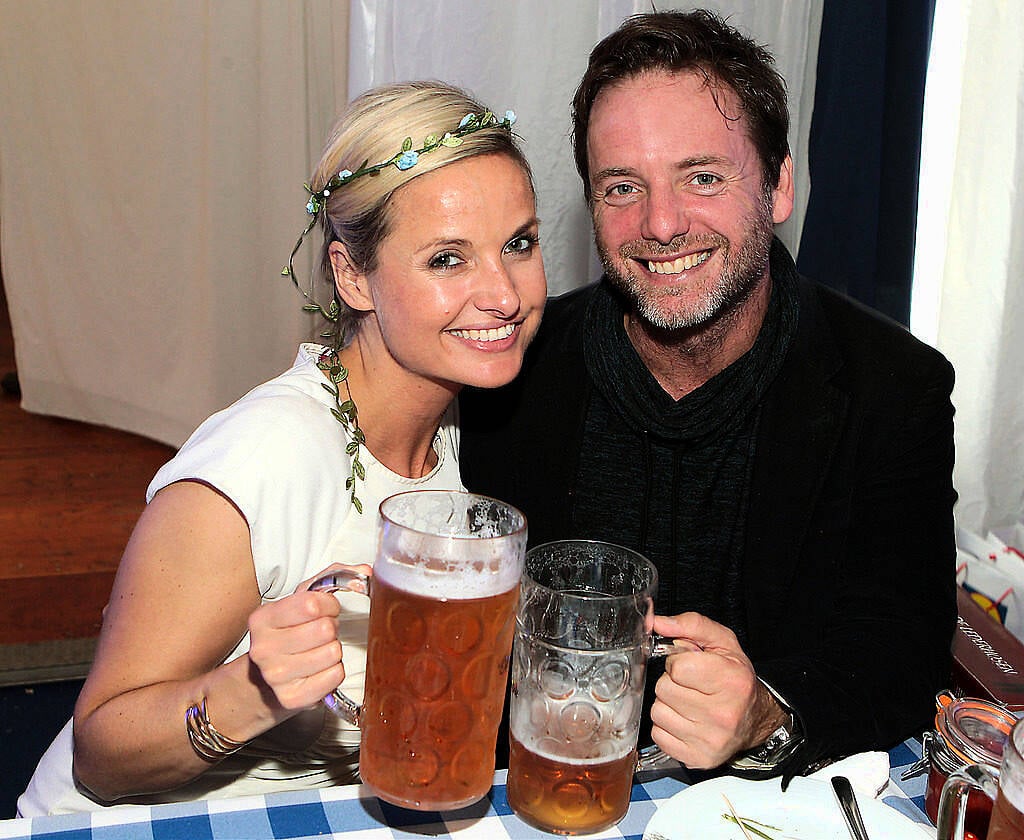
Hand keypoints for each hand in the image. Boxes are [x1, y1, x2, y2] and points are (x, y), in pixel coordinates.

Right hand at [247, 563, 371, 713]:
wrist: (269, 676)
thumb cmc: (292, 631)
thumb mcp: (304, 598)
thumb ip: (334, 576)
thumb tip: (365, 571)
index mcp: (262, 618)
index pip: (312, 605)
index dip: (329, 605)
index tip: (326, 610)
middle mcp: (263, 649)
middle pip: (324, 630)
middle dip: (331, 628)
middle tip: (323, 632)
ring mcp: (275, 676)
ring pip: (332, 653)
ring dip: (334, 650)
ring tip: (321, 650)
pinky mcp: (291, 699)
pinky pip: (334, 677)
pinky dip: (335, 671)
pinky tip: (322, 668)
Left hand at [649, 612, 785, 768]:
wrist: (754, 719)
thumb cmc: (735, 679)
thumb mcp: (722, 642)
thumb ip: (690, 625)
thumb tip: (656, 621)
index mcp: (731, 681)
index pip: (677, 667)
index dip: (679, 662)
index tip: (691, 666)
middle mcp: (722, 714)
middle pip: (664, 689)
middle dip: (672, 683)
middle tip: (691, 685)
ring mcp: (709, 740)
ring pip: (658, 712)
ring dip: (668, 704)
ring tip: (688, 702)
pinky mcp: (697, 759)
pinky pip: (658, 734)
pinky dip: (667, 726)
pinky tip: (685, 720)